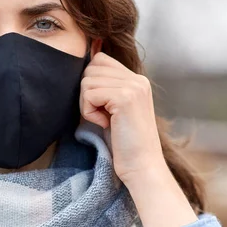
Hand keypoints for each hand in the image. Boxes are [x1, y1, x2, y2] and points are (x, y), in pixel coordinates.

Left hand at [79, 52, 164, 183]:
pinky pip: (89, 94)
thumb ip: (104, 86)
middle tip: (102, 115)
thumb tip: (85, 62)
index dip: (91, 81)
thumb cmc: (124, 142)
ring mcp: (133, 86)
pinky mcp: (124, 97)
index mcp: (137, 79)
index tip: (101, 106)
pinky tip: (105, 124)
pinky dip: (89, 112)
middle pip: (91, 68)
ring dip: (87, 104)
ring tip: (105, 120)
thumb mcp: (113, 108)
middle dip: (87, 93)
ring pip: (87, 81)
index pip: (100, 60)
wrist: (141, 166)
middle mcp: (137, 79)